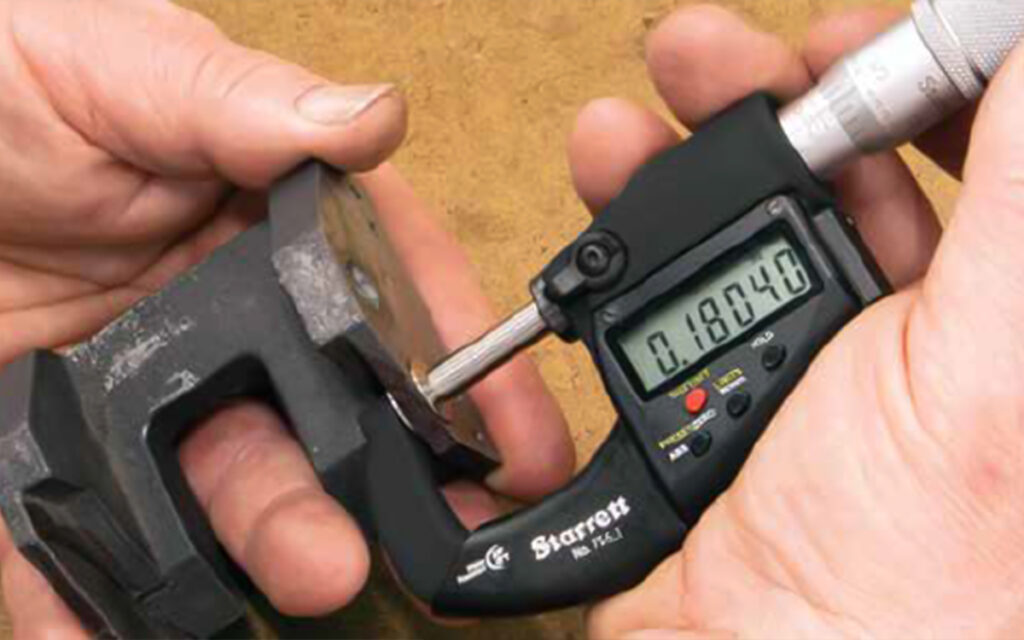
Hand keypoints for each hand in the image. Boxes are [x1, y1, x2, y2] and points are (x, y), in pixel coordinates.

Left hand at [0, 1, 573, 636]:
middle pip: (321, 407)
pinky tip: (100, 625)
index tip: (516, 438)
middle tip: (436, 540)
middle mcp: (223, 306)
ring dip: (267, 537)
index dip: (462, 366)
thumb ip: (243, 105)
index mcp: (265, 212)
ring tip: (311, 576)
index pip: (390, 291)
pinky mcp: (48, 431)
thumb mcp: (123, 68)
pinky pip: (70, 520)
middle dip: (384, 479)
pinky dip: (84, 585)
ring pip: (221, 475)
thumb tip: (375, 117)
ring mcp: (144, 377)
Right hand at [574, 6, 1023, 637]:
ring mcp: (792, 374)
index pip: (968, 159)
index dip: (910, 81)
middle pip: (835, 179)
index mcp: (984, 316)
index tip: (842, 44)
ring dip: (668, 171)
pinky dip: (615, 270)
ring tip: (614, 133)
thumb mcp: (992, 366)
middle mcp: (895, 339)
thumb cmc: (910, 582)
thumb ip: (1022, 202)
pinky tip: (595, 246)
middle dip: (762, 104)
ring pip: (733, 234)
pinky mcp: (701, 408)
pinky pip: (656, 312)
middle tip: (704, 61)